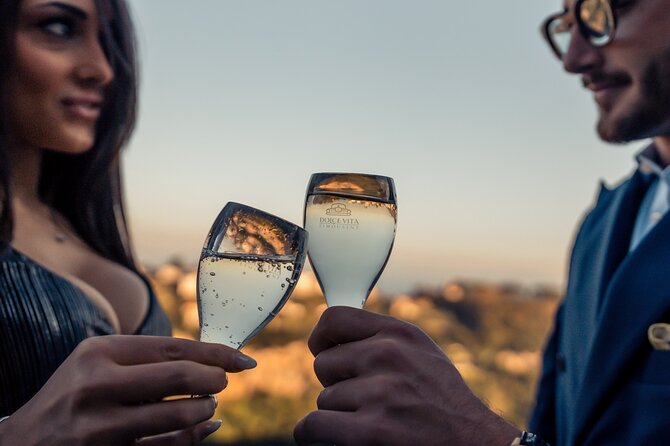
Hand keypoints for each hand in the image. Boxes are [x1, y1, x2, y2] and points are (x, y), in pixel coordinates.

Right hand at [0, 335, 256, 445]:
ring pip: (178, 417)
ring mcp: (100, 427)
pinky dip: (196, 437)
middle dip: (214, 379)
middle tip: (224, 382)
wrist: (24, 444)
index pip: (173, 347)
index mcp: (99, 353)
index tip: (243, 360)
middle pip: (179, 377)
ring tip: (208, 405)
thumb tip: (209, 359)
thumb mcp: (97, 362)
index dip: (216, 353)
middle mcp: (97, 386)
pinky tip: (207, 427)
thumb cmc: (73, 395)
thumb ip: (145, 357)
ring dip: (205, 410)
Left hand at [294, 306, 519, 445]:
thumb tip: (331, 335)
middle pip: (324, 363)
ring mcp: (380, 393)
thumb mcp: (420, 354)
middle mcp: (389, 355)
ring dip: (341, 414)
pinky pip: (314, 425)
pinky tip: (344, 436)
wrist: (475, 444)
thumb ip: (382, 340)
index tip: (324, 352)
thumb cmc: (442, 402)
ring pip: (324, 399)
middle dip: (337, 384)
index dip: (321, 338)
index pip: (333, 319)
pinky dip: (319, 435)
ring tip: (375, 419)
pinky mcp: (371, 431)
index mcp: (400, 333)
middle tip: (366, 399)